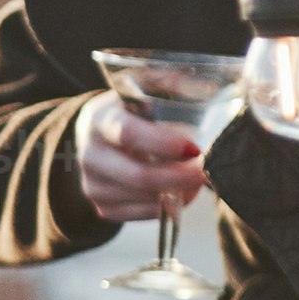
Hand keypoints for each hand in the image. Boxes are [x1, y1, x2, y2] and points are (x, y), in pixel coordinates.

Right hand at [79, 98, 213, 221]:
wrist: (95, 135)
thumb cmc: (129, 109)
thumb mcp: (144, 86)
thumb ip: (172, 84)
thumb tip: (207, 90)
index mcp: (100, 119)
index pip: (129, 134)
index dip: (163, 144)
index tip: (194, 148)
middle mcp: (90, 154)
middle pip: (138, 176)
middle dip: (179, 177)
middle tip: (206, 172)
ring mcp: (93, 184)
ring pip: (144, 199)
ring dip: (177, 193)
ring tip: (196, 179)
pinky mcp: (101, 206)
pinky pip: (142, 215)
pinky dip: (167, 207)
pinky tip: (178, 191)